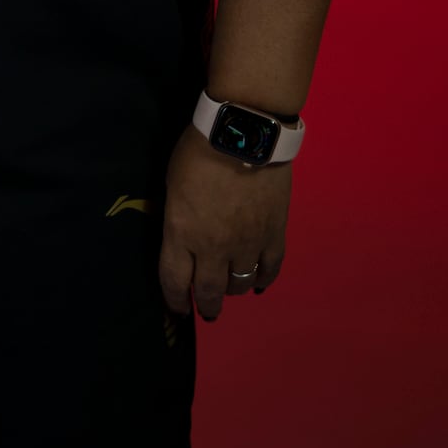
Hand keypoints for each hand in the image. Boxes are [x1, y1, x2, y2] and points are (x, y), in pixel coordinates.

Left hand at [158, 124, 290, 320]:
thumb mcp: (172, 186)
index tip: (178, 308)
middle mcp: (214, 247)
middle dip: (207, 305)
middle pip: (210, 290)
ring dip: (234, 290)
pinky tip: (259, 283)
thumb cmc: (197, 152)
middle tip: (207, 311)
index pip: (175, 280)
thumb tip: (184, 237)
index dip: (175, 299)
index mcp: (182, 233)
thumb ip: (177, 219)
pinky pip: (270, 268)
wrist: (243, 136)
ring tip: (230, 289)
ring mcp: (248, 243)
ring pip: (241, 282)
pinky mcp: (274, 234)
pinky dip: (264, 280)